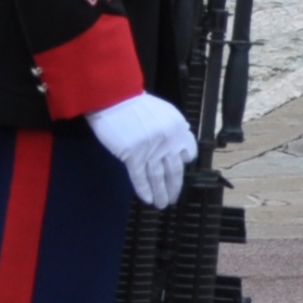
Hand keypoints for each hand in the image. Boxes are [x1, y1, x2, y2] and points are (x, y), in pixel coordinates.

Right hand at [87, 92, 196, 208]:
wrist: (114, 99)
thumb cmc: (136, 104)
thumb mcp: (164, 112)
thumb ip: (173, 128)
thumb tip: (180, 144)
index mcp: (178, 128)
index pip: (189, 153)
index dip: (184, 164)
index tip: (180, 173)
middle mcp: (168, 140)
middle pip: (175, 170)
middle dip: (175, 187)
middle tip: (173, 198)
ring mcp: (151, 149)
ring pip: (158, 177)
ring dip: (161, 193)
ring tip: (162, 204)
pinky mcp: (132, 155)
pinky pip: (140, 177)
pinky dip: (145, 190)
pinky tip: (148, 199)